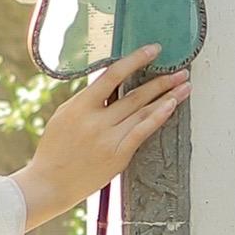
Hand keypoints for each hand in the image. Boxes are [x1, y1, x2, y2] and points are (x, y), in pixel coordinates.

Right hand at [13, 46, 188, 228]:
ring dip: (167, 97)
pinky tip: (171, 106)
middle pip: (135, 94)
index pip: (112, 75)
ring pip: (143, 111)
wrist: (50, 183)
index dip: (135, 60)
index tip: (153, 50)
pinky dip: (158, 117)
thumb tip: (109, 82)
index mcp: (79, 106)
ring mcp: (108, 138)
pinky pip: (142, 132)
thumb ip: (86, 99)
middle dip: (161, 81)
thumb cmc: (54, 150)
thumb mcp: (63, 116)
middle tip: (181, 70)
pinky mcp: (117, 155)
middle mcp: (96, 120)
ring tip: (184, 86)